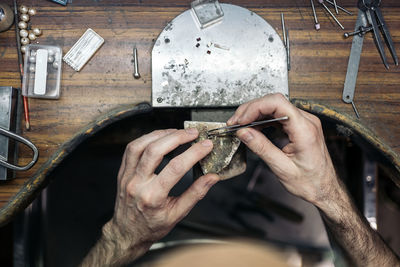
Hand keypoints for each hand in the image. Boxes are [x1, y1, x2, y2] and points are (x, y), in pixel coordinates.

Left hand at [81, 129, 218, 265]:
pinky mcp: (122, 172)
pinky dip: (146, 139)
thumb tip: (212, 178)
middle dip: (177, 137)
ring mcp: (127, 177)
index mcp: (153, 197)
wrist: (127, 233)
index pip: (175, 167)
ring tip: (177, 132)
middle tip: (192, 133)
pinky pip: (131, 149)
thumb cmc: (151, 226)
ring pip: (140, 146)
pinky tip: (159, 137)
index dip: (193, 153)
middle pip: (155, 151)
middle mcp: (137, 184)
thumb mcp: (178, 214)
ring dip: (160, 134)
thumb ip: (195, 194)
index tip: (205, 145)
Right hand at [227, 93, 337, 205]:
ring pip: (275, 106)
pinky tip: (252, 127)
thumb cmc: (310, 182)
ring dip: (255, 113)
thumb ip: (261, 148)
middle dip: (251, 109)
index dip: (255, 107)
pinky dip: (263, 118)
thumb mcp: (282, 168)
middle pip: (274, 101)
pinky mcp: (299, 125)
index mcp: (305, 130)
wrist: (324, 188)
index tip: (241, 119)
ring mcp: (304, 122)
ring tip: (240, 125)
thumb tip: (244, 132)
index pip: (277, 103)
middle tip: (235, 123)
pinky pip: (278, 114)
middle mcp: (306, 122)